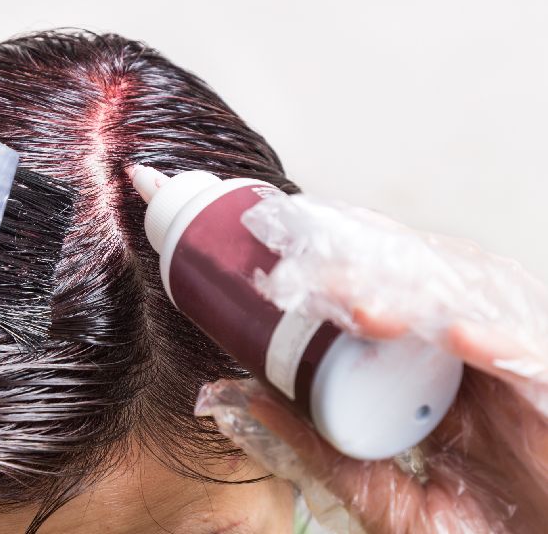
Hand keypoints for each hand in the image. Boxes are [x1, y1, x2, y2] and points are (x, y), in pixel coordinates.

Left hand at [197, 193, 547, 533]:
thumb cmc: (479, 525)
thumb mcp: (384, 494)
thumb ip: (320, 450)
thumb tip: (244, 398)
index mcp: (430, 361)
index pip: (386, 291)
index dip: (342, 267)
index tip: (285, 258)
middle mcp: (471, 349)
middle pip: (425, 282)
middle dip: (367, 269)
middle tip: (308, 269)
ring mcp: (514, 365)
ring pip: (475, 303)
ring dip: (417, 298)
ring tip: (359, 309)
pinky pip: (530, 357)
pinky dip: (497, 342)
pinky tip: (457, 337)